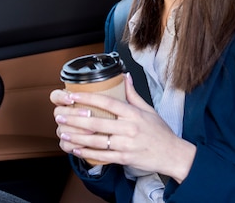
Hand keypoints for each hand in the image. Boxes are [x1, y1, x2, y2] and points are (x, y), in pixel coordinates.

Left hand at [50, 73, 195, 182]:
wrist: (173, 154)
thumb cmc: (160, 132)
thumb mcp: (148, 109)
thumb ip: (133, 94)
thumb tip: (124, 76)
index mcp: (133, 114)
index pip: (107, 103)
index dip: (88, 98)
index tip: (73, 96)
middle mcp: (129, 128)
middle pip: (97, 122)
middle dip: (76, 119)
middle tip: (61, 115)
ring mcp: (126, 145)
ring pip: (96, 140)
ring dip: (77, 137)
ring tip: (63, 132)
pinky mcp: (124, 159)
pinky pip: (102, 156)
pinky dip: (87, 153)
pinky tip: (76, 148)